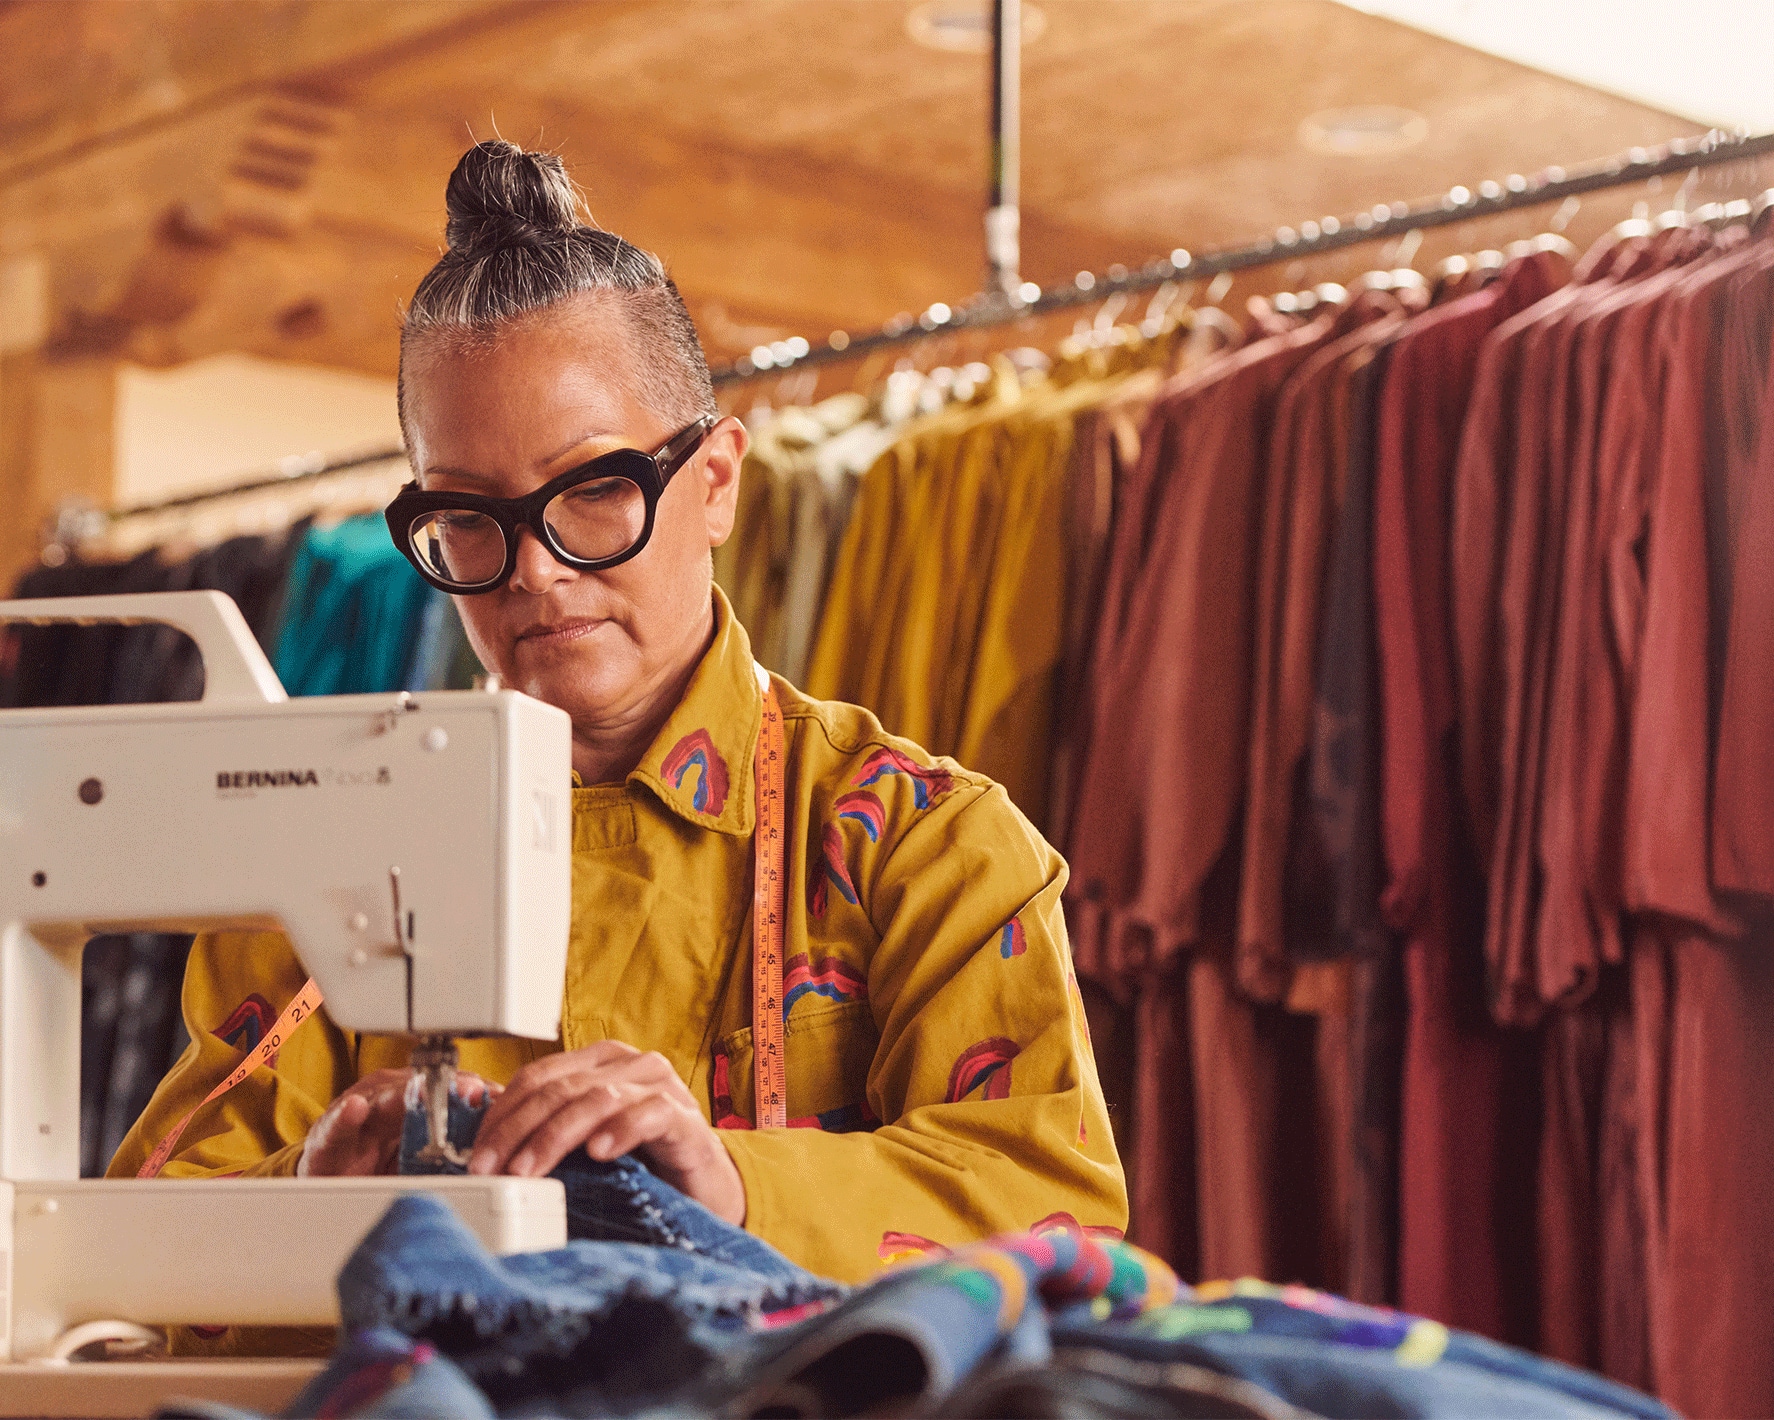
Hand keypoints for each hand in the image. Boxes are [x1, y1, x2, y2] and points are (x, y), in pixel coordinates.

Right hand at [298, 1068, 494, 1175]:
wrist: (329, 1178)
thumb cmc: (379, 1164)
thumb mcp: (426, 1160)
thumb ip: (456, 1150)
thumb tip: (500, 1153)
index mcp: (416, 1101)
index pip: (451, 1091)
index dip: (476, 1092)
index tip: (501, 1095)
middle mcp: (390, 1099)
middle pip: (423, 1089)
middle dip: (449, 1089)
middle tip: (472, 1088)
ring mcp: (360, 1114)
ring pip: (384, 1099)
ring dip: (404, 1095)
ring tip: (422, 1093)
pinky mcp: (330, 1136)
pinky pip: (338, 1124)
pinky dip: (346, 1116)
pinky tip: (355, 1108)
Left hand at [466, 1042, 745, 1224]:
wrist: (703, 1189)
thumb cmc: (640, 1162)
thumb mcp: (584, 1143)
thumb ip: (546, 1132)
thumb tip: (483, 1139)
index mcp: (599, 1062)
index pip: (538, 1076)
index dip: (501, 1114)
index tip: (476, 1155)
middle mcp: (629, 1065)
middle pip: (560, 1087)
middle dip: (517, 1130)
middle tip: (492, 1169)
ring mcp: (659, 1087)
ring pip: (596, 1098)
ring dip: (554, 1137)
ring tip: (529, 1171)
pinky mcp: (685, 1118)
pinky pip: (648, 1114)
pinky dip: (619, 1131)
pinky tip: (599, 1153)